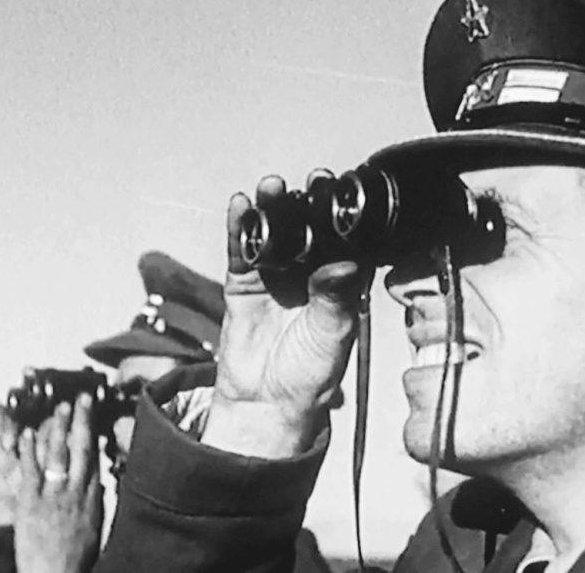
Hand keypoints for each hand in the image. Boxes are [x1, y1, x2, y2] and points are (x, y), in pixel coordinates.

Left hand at [15, 394, 101, 572]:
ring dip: (58, 427)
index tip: (95, 413)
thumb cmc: (78, 554)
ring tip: (59, 407)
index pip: (95, 455)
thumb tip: (100, 482)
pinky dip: (27, 451)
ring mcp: (53, 495)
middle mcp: (76, 490)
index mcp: (93, 495)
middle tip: (82, 399)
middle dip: (81, 420)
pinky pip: (30, 471)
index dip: (95, 431)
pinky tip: (25, 434)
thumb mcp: (97, 523)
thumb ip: (98, 499)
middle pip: (81, 447)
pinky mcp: (30, 503)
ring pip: (57, 453)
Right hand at [202, 173, 368, 456]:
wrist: (266, 404)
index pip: (346, 243)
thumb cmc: (310, 376)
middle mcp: (311, 274)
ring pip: (276, 233)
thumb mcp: (332, 334)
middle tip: (312, 181)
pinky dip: (239, 227)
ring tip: (273, 187)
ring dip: (273, 208)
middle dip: (308, 204)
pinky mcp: (244, 283)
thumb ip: (336, 298)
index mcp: (342, 284)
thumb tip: (346, 264)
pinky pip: (242, 250)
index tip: (344, 193)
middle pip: (309, 230)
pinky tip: (241, 205)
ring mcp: (277, 276)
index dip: (345, 218)